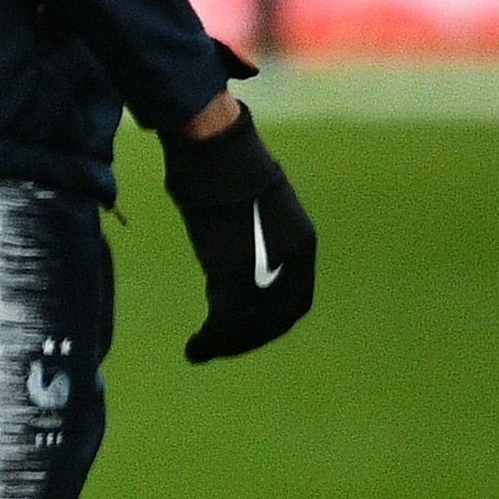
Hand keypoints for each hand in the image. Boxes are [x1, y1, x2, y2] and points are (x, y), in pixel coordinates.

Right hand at [159, 99, 314, 361]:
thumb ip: (257, 240)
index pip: (295, 301)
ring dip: (227, 344)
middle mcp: (291, 259)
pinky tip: (196, 345)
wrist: (215, 147)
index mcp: (302, 244)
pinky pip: (226, 317)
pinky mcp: (233, 267)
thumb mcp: (255, 209)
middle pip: (275, 318)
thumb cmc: (227, 168)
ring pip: (250, 323)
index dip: (273, 324)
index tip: (248, 334)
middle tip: (222, 349)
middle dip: (249, 339)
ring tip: (203, 351)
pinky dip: (212, 339)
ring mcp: (262, 264)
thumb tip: (240, 259)